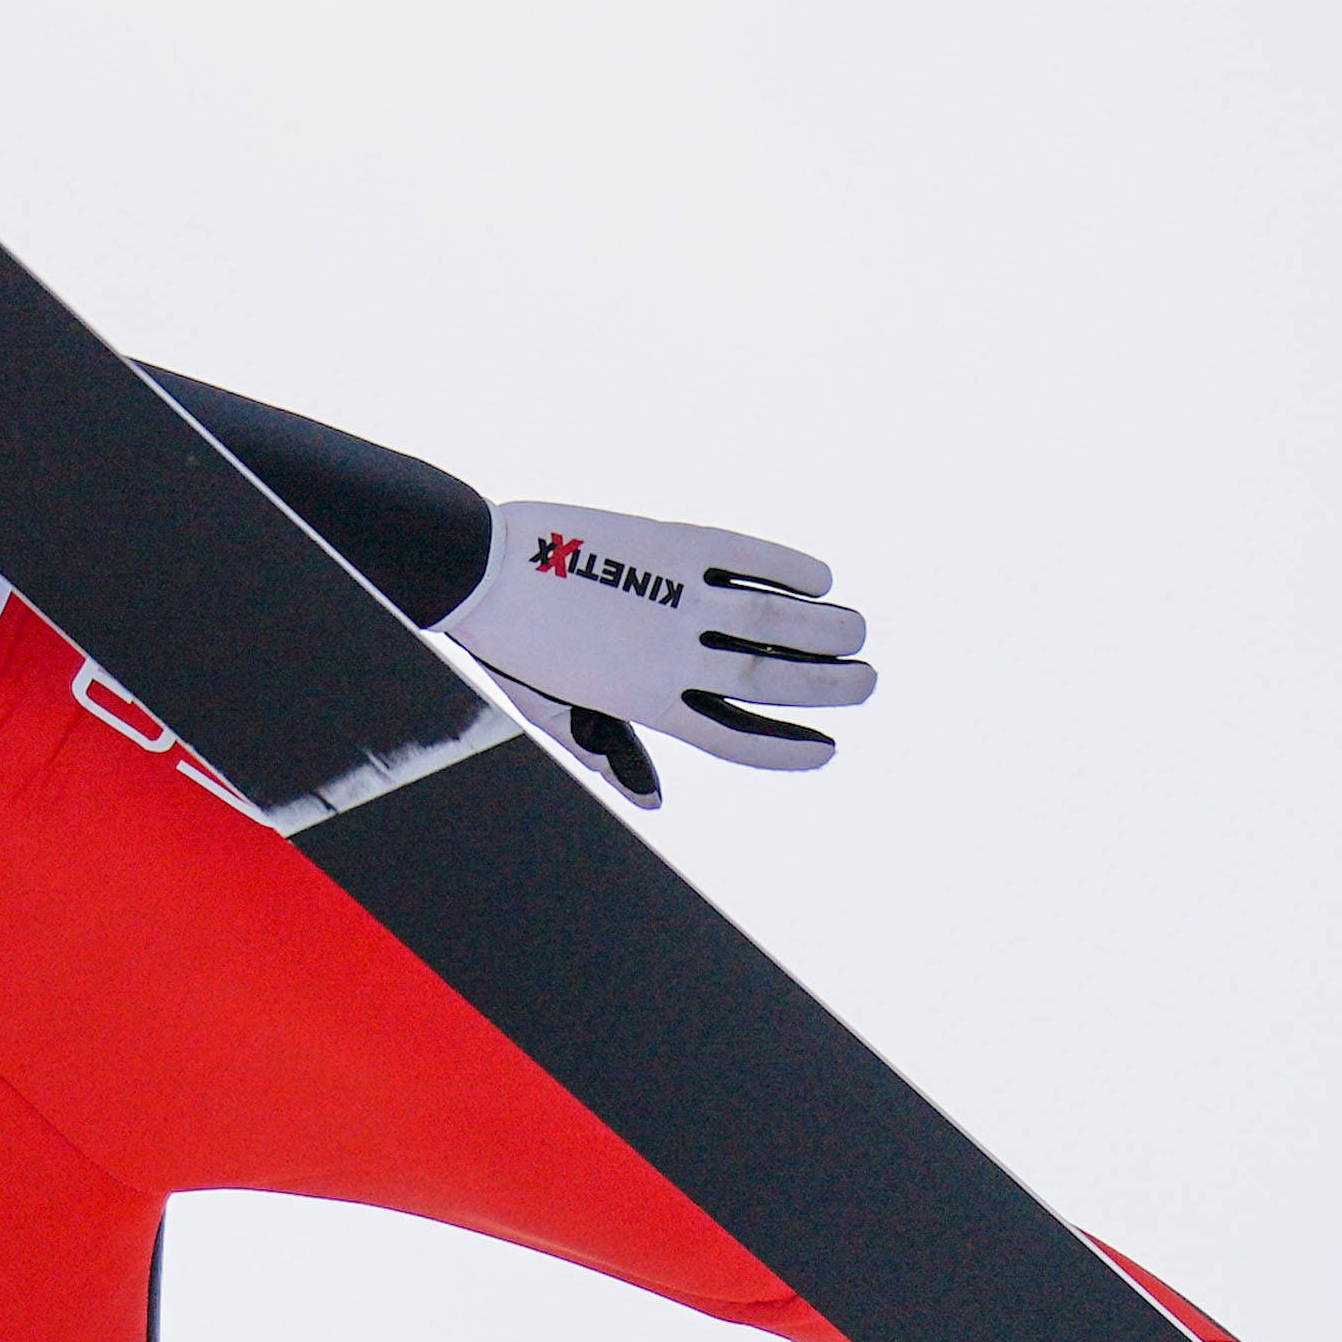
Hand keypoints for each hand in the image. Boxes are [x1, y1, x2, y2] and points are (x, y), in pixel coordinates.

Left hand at [450, 499, 874, 811]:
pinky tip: (821, 578)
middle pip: (772, 680)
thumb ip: (604, 747)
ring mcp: (675, 596)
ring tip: (859, 632)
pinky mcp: (673, 542)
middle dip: (831, 686)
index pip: (733, 737)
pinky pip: (749, 557)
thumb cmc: (509, 643)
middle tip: (868, 682)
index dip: (787, 749)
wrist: (473, 566)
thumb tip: (653, 799)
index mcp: (641, 701)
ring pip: (776, 620)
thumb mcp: (550, 708)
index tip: (829, 749)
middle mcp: (668, 654)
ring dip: (829, 628)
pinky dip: (791, 568)